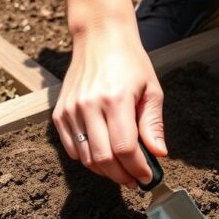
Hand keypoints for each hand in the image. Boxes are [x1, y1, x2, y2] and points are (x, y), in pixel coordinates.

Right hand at [52, 19, 165, 186]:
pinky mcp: (59, 113)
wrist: (99, 37)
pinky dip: (88, 159)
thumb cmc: (130, 62)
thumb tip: (159, 155)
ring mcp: (71, 110)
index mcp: (115, 100)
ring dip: (105, 171)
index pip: (125, 148)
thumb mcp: (151, 90)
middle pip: (103, 159)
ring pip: (86, 158)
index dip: (137, 168)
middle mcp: (89, 106)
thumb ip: (153, 124)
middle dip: (122, 176)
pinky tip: (103, 156)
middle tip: (135, 181)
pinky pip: (71, 148)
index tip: (148, 177)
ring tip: (122, 171)